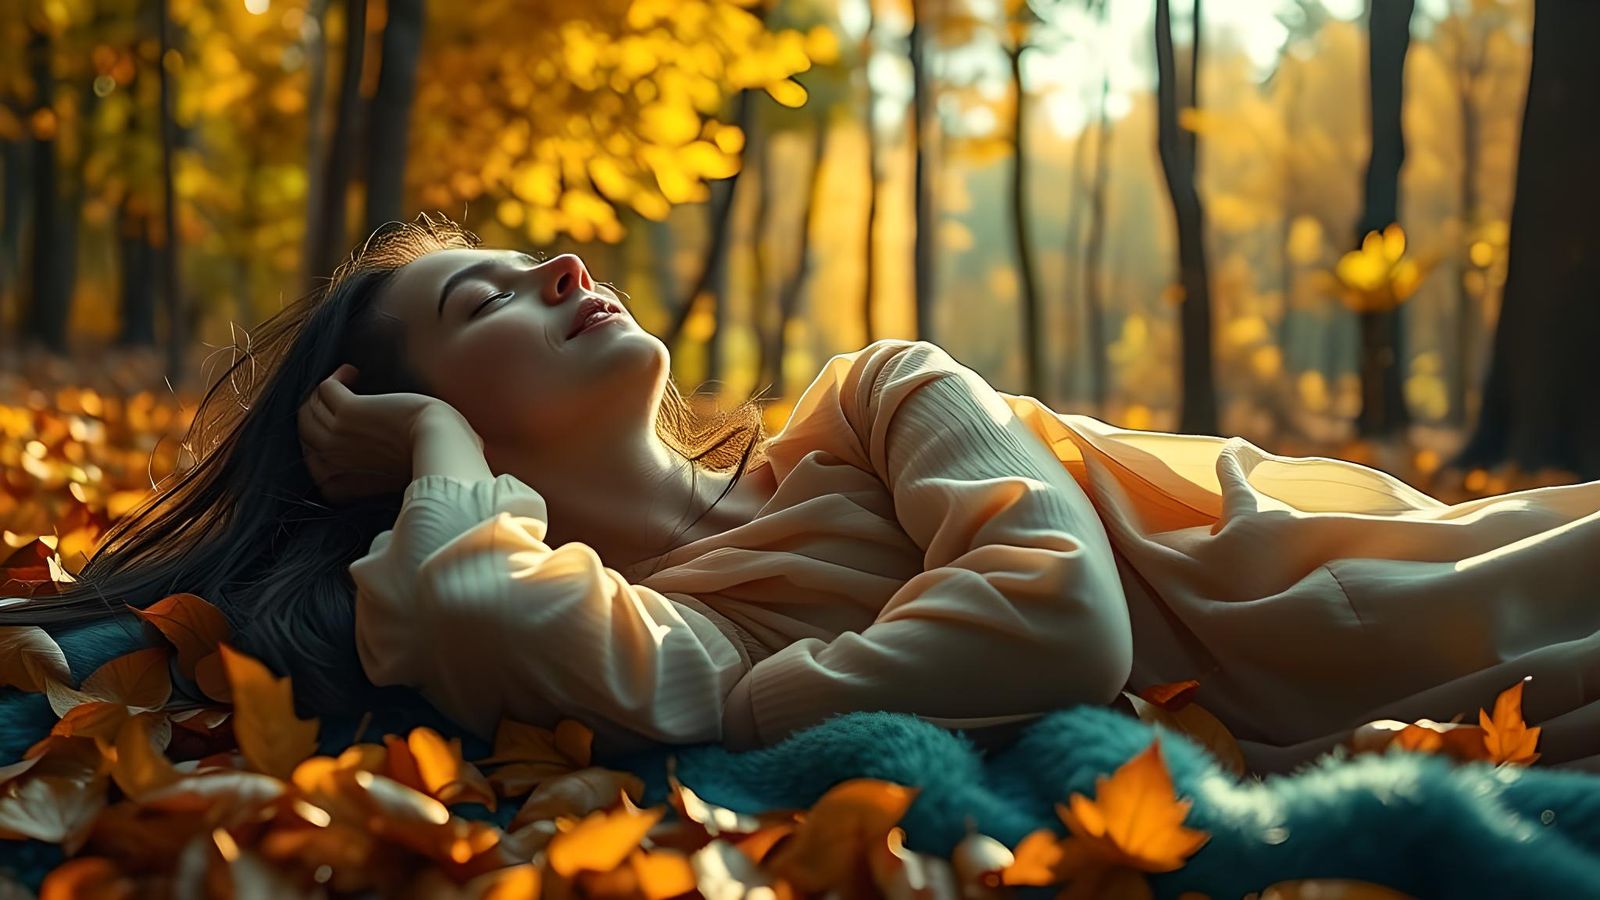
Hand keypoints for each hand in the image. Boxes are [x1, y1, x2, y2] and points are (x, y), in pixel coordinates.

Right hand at [298, 364, 479, 504]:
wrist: (440, 446)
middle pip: (305, 430)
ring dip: (324, 391)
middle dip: (317, 410)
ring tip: (346, 381)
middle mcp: (331, 462)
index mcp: (338, 486)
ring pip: (309, 408)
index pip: (310, 458)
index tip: (335, 420)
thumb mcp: (387, 478)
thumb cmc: (425, 460)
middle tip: (337, 396)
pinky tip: (352, 373)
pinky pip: (324, 388)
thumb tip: (365, 449)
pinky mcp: (348, 412)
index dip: (319, 435)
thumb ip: (367, 471)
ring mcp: (336, 437)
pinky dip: (336, 377)